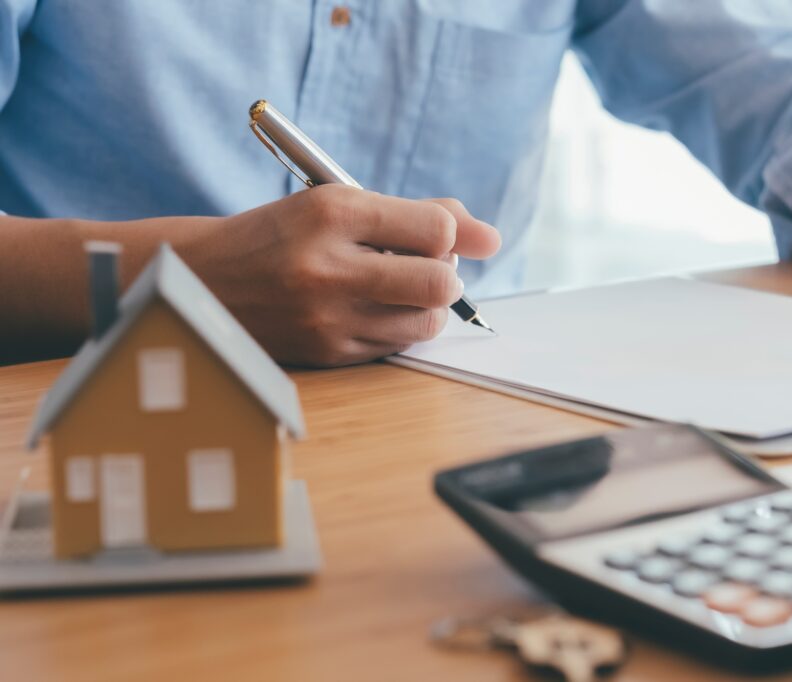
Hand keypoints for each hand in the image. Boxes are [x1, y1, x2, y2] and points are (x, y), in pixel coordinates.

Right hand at [181, 185, 500, 365]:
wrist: (205, 280)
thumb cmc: (285, 235)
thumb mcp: (340, 203)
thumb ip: (420, 214)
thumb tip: (492, 238)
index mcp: (331, 213)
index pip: (435, 228)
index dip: (446, 234)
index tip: (431, 236)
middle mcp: (328, 267)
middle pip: (441, 282)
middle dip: (446, 274)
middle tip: (424, 267)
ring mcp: (326, 317)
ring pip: (427, 321)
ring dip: (427, 305)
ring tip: (398, 289)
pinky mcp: (327, 353)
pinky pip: (397, 345)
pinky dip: (399, 327)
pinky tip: (371, 310)